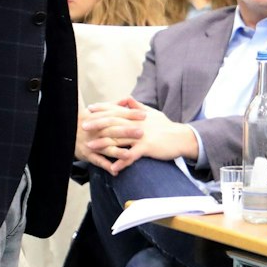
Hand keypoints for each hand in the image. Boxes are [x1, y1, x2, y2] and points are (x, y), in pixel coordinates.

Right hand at [76, 99, 143, 174]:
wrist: (66, 131)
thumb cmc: (89, 122)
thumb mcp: (99, 113)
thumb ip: (115, 106)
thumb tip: (128, 98)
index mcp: (100, 119)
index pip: (117, 115)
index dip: (130, 115)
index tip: (144, 115)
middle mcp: (96, 131)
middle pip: (113, 131)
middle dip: (127, 131)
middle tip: (141, 132)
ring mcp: (92, 143)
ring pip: (105, 147)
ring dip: (117, 152)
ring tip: (130, 155)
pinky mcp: (87, 155)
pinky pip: (97, 161)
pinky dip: (106, 166)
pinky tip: (116, 171)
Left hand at [80, 97, 196, 168]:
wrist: (182, 137)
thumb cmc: (167, 126)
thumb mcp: (153, 113)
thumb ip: (138, 106)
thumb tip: (126, 98)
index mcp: (137, 115)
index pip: (117, 109)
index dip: (103, 108)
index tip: (90, 108)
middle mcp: (137, 124)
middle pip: (114, 122)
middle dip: (97, 124)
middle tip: (83, 126)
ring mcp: (141, 135)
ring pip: (119, 139)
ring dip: (103, 143)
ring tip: (90, 147)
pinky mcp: (147, 147)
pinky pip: (132, 155)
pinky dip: (122, 162)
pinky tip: (113, 167)